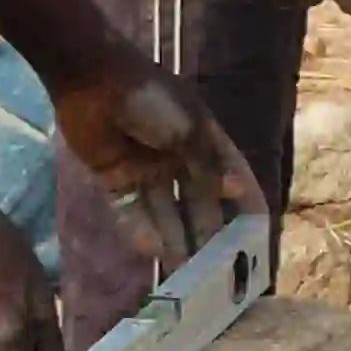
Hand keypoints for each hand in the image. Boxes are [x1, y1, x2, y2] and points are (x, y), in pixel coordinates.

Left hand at [50, 57, 266, 270]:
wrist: (92, 80)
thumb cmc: (151, 99)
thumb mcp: (188, 131)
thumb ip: (209, 166)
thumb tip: (238, 191)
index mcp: (204, 138)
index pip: (232, 175)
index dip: (246, 203)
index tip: (258, 236)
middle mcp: (179, 157)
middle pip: (198, 201)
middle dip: (208, 231)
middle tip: (216, 268)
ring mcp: (147, 169)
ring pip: (166, 211)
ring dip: (176, 237)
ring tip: (186, 271)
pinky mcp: (116, 178)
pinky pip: (132, 210)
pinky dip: (142, 230)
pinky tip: (155, 252)